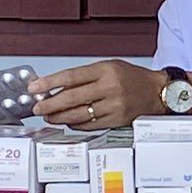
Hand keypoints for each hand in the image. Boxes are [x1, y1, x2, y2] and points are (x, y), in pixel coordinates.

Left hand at [34, 61, 163, 131]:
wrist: (157, 92)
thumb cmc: (132, 78)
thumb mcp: (109, 67)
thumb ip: (85, 76)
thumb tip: (56, 87)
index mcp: (106, 70)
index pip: (71, 76)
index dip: (49, 83)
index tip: (34, 88)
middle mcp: (110, 88)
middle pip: (72, 97)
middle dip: (50, 104)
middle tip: (37, 107)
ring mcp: (114, 106)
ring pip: (79, 114)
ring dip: (59, 117)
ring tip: (49, 116)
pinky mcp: (116, 120)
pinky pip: (89, 125)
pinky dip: (75, 124)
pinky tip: (68, 122)